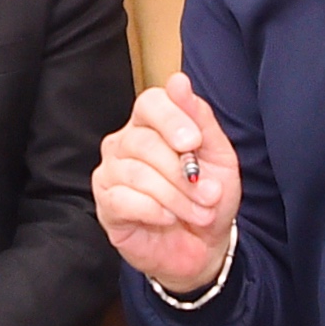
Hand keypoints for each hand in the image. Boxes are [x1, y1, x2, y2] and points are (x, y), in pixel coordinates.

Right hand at [95, 76, 237, 293]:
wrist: (204, 245)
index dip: (172, 119)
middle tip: (209, 194)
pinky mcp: (106, 205)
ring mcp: (110, 173)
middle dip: (183, 172)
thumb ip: (200, 119)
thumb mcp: (218, 156)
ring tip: (199, 212)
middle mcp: (125, 143)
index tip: (195, 142)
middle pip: (144, 142)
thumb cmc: (209, 196)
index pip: (150, 103)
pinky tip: (169, 218)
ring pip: (137, 173)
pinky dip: (153, 210)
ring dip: (175, 196)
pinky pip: (122, 199)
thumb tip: (178, 81)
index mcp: (152, 124)